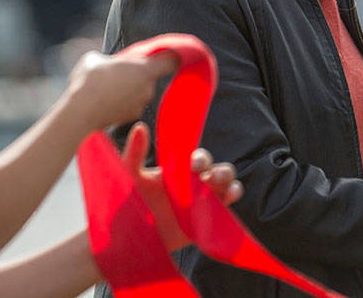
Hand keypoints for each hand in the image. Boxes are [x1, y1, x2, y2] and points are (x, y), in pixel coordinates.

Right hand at [65, 50, 177, 130]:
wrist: (80, 112)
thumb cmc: (89, 80)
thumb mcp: (96, 58)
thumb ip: (111, 59)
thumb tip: (107, 62)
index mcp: (145, 70)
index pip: (172, 61)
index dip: (171, 57)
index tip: (166, 56)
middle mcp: (148, 88)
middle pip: (152, 77)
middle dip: (140, 74)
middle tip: (121, 72)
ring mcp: (141, 104)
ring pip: (141, 92)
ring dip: (131, 89)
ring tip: (109, 87)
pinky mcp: (131, 117)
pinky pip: (132, 104)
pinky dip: (124, 102)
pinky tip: (107, 100)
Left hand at [122, 122, 242, 251]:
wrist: (135, 235)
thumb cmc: (133, 202)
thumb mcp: (131, 176)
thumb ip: (135, 153)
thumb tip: (139, 127)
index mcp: (182, 171)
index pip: (199, 158)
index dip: (201, 158)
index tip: (193, 164)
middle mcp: (197, 184)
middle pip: (219, 170)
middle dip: (221, 171)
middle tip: (211, 177)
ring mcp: (205, 201)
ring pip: (228, 186)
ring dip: (229, 184)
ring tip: (224, 189)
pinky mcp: (209, 219)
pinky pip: (227, 207)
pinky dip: (231, 200)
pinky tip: (227, 199)